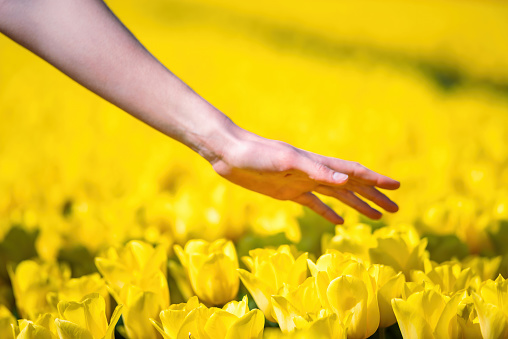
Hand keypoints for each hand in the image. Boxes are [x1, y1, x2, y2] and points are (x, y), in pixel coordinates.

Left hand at [211, 131, 399, 223]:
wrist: (230, 154)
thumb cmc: (257, 153)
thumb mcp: (287, 161)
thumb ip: (317, 170)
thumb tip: (347, 179)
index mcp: (318, 163)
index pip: (354, 172)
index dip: (376, 180)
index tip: (396, 187)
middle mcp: (314, 173)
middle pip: (351, 186)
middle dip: (374, 197)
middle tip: (395, 209)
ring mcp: (302, 183)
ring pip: (337, 196)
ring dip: (357, 205)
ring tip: (376, 217)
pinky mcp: (288, 193)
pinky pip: (315, 205)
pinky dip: (328, 213)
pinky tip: (338, 222)